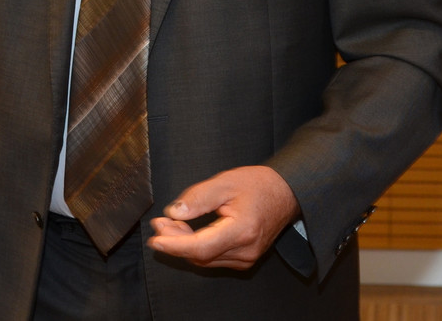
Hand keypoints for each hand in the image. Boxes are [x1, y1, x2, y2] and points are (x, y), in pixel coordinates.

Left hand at [146, 165, 300, 268]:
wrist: (286, 193)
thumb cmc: (259, 185)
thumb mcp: (226, 182)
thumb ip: (198, 197)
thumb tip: (174, 213)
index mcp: (243, 230)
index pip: (201, 247)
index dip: (175, 245)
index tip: (155, 238)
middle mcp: (246, 250)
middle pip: (200, 255)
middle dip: (175, 241)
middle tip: (159, 224)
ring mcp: (246, 258)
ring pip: (205, 259)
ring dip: (184, 245)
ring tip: (170, 225)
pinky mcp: (244, 259)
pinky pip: (213, 258)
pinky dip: (197, 248)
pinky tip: (188, 233)